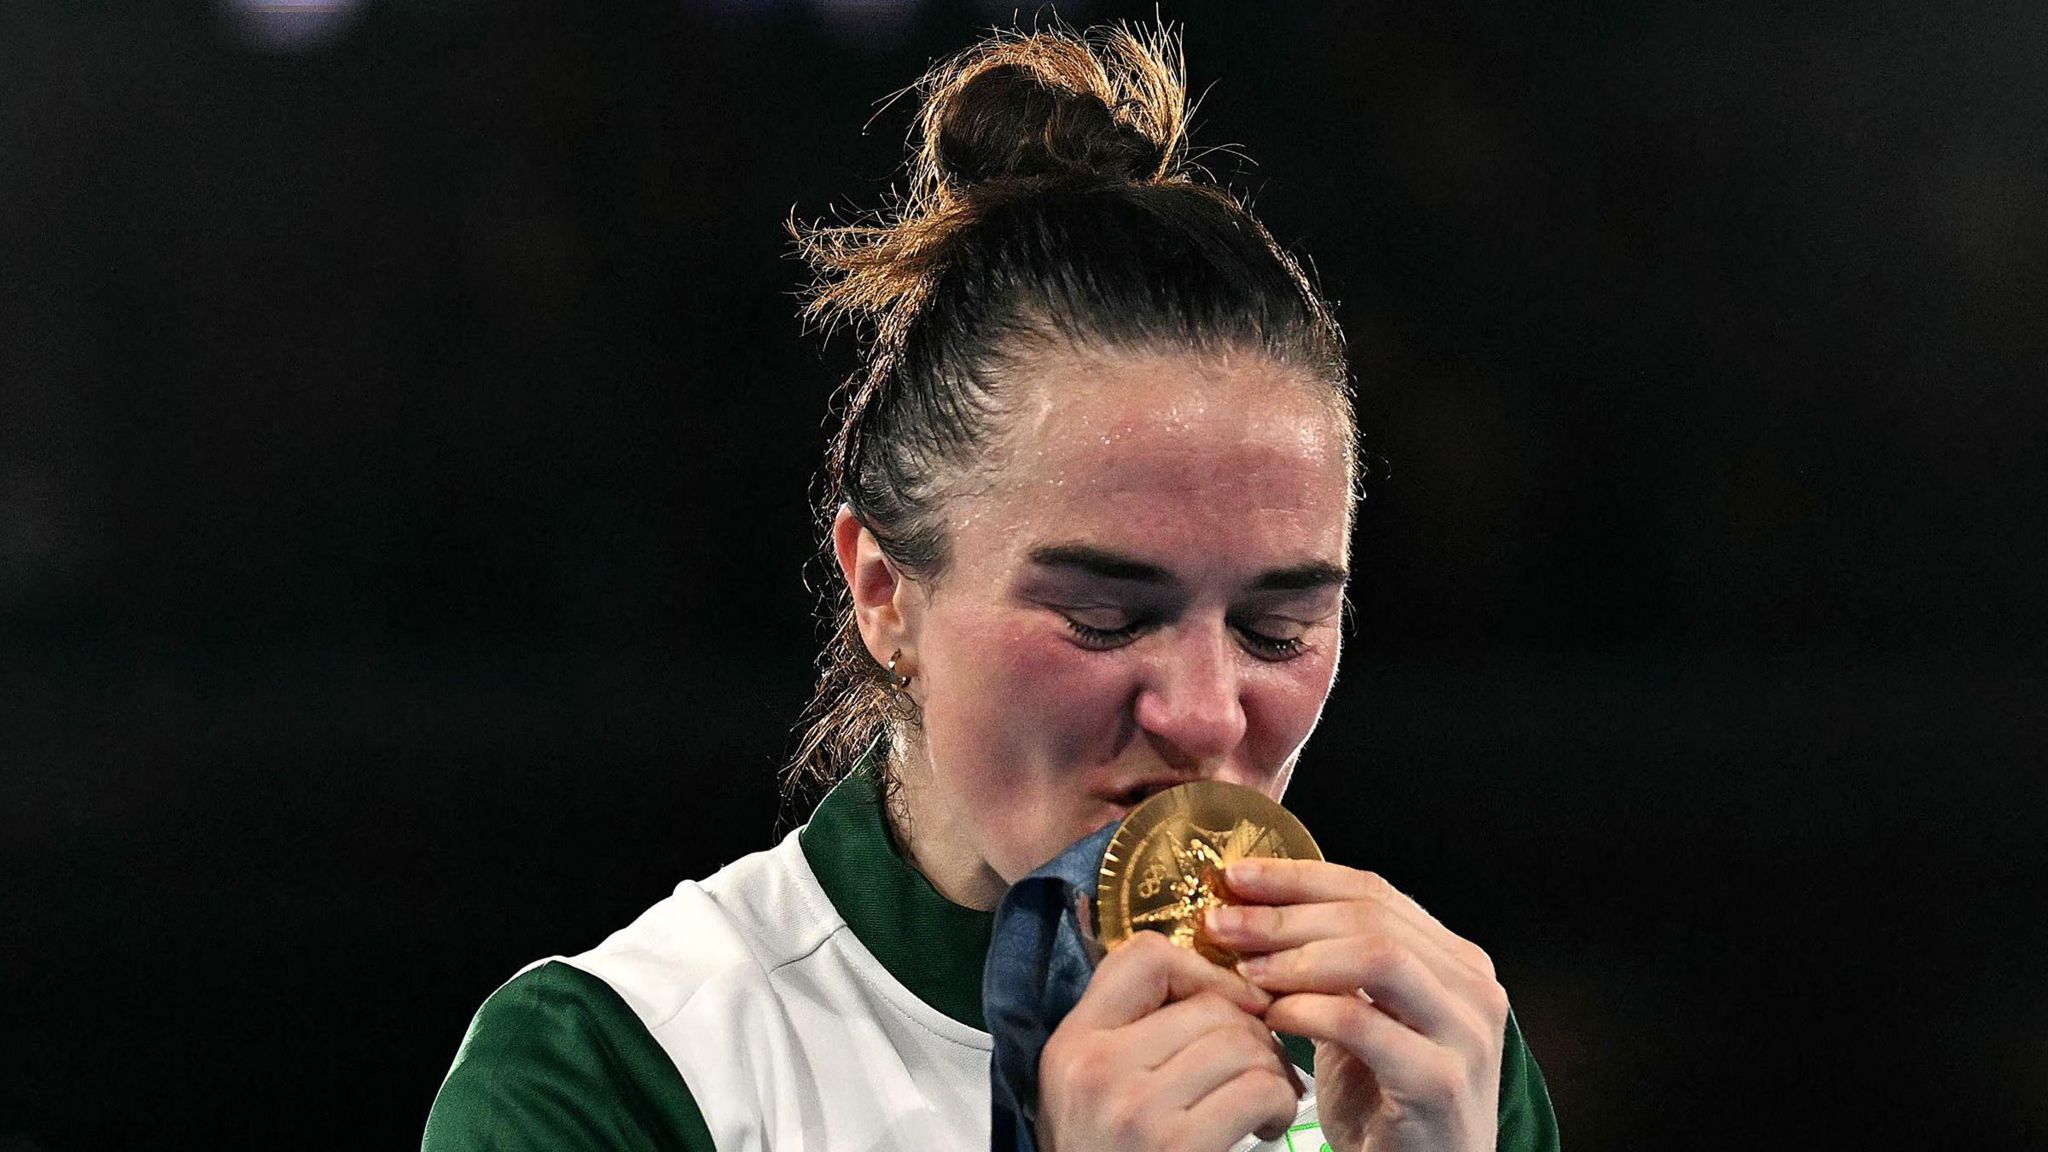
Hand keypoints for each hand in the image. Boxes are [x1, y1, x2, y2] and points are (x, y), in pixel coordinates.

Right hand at [1038, 931, 1303, 1151]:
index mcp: (1072, 1042)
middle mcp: (1095, 1066)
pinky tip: (1264, 1127)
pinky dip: (1278, 1105)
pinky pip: (1258, 1090)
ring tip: (1264, 1100)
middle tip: (1258, 1068)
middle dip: (1253, 1033)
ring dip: (1272, 1071)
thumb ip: (1130, 1031)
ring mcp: (1132, 1107)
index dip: (1202, 972)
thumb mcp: (1091, 1087)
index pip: (1143, 956)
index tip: (1225, 1008)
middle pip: (1211, 1005)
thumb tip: (1215, 981)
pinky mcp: (1175, 1146)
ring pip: (1242, 1044)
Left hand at [1204, 859, 1508, 1151]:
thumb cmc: (1382, 1101)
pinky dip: (1309, 1012)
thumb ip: (1331, 964)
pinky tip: (1273, 1017)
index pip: (1372, 890)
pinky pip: (1363, 1024)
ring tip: (1246, 971)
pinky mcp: (1440, 1082)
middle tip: (1223, 925)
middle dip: (1286, 914)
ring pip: (1377, 956)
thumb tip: (1248, 910)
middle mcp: (1471, 988)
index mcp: (1454, 960)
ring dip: (1298, 957)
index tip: (1235, 878)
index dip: (1298, 878)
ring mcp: (1464, 1034)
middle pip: (1371, 916)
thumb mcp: (1359, 1017)